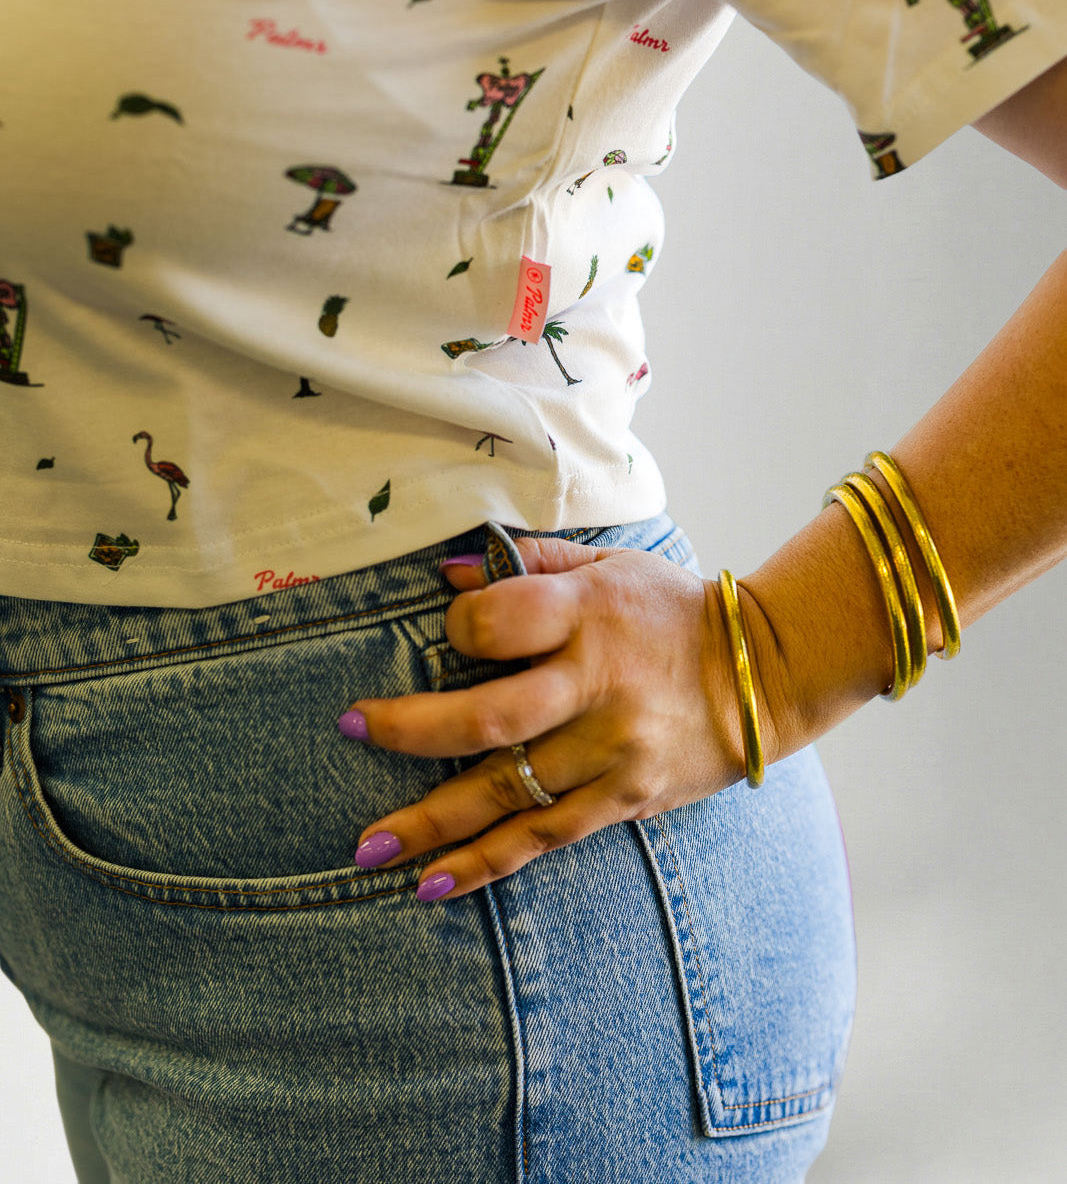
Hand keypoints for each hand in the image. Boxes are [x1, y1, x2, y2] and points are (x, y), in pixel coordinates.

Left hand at [346, 538, 779, 900]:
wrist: (764, 672)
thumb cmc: (672, 609)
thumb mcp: (610, 564)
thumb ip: (529, 562)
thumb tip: (446, 575)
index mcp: (589, 614)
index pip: (498, 624)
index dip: (457, 627)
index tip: (444, 633)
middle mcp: (597, 684)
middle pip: (490, 718)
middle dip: (411, 730)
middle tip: (351, 730)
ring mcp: (612, 750)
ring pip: (509, 792)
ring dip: (432, 823)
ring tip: (367, 850)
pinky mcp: (625, 798)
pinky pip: (546, 836)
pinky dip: (488, 862)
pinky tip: (435, 883)